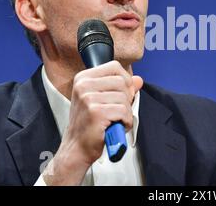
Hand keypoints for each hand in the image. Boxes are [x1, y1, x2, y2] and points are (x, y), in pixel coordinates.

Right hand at [43, 60, 142, 184]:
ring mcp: (88, 98)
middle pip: (122, 82)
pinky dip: (126, 122)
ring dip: (126, 112)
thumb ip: (122, 88)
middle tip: (117, 111)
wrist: (77, 148)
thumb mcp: (103, 100)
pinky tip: (116, 126)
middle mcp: (83, 85)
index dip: (125, 80)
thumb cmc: (89, 124)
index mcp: (83, 78)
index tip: (122, 93)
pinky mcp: (96, 112)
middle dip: (127, 98)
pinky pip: (124, 111)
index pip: (115, 67)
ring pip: (125, 97)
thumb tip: (138, 80)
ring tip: (115, 120)